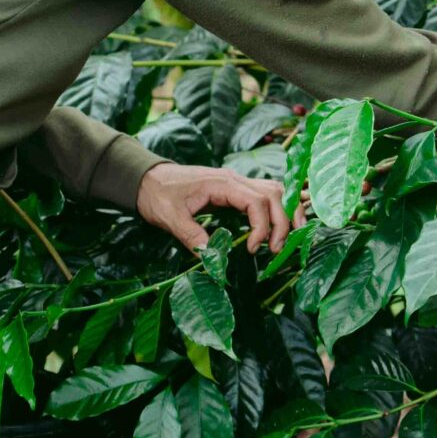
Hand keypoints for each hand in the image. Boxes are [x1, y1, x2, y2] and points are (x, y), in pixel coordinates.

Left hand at [136, 161, 291, 255]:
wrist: (147, 178)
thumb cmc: (157, 194)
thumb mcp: (170, 217)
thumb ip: (191, 236)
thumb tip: (211, 258)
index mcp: (222, 184)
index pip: (257, 201)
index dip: (262, 227)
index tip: (253, 249)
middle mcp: (235, 180)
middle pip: (274, 194)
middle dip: (282, 222)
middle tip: (276, 249)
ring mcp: (237, 182)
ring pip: (274, 190)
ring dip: (286, 212)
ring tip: (288, 237)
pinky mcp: (235, 189)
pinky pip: (265, 194)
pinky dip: (278, 207)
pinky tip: (282, 223)